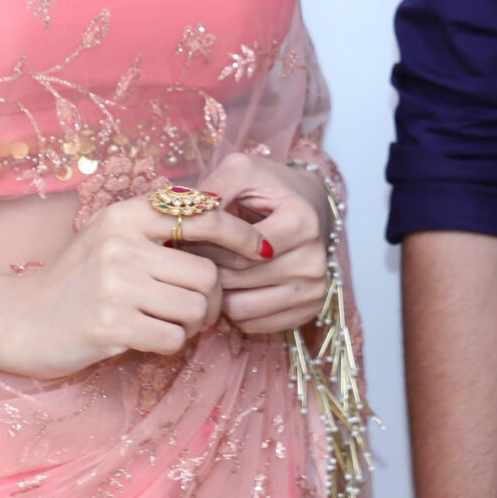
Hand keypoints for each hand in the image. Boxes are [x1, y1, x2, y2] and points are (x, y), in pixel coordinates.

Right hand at [0, 192, 265, 378]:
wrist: (19, 320)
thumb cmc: (75, 280)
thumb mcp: (111, 237)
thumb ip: (156, 228)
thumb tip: (223, 225)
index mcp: (126, 216)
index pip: (202, 213)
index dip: (239, 233)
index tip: (259, 250)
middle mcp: (122, 245)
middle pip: (206, 274)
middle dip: (212, 299)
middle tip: (198, 311)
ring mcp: (115, 285)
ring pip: (195, 308)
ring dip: (192, 325)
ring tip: (169, 324)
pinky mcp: (110, 325)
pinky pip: (173, 339)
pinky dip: (170, 345)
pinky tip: (147, 339)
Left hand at [199, 152, 333, 334]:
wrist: (308, 202)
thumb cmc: (270, 186)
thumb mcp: (241, 171)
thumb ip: (213, 189)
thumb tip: (182, 217)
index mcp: (302, 222)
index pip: (241, 252)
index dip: (210, 246)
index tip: (192, 236)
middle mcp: (315, 260)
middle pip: (239, 281)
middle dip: (209, 268)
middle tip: (195, 254)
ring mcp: (314, 288)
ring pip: (242, 309)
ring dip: (219, 292)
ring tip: (214, 268)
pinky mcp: (309, 310)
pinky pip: (254, 325)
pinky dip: (235, 309)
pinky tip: (233, 286)